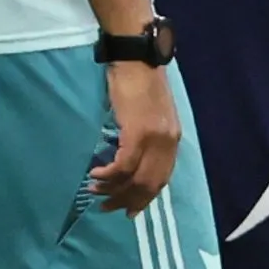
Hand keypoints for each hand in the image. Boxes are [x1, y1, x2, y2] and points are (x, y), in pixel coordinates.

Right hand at [92, 58, 181, 213]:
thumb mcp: (151, 113)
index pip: (161, 178)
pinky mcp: (138, 132)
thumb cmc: (140, 81)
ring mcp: (155, 138)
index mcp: (173, 138)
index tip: (129, 211)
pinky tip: (95, 174)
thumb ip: (149, 137)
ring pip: (136, 179)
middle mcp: (168, 142)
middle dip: (127, 201)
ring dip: (113, 190)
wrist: (137, 57)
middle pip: (150, 184)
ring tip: (95, 191)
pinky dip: (109, 175)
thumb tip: (133, 159)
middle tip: (106, 208)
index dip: (144, 198)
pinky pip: (123, 165)